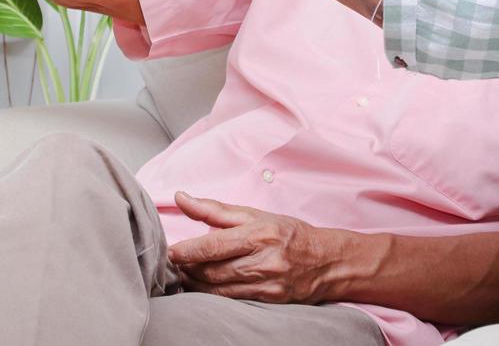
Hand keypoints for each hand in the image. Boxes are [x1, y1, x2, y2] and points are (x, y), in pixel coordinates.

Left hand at [166, 192, 339, 304]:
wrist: (327, 262)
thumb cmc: (288, 234)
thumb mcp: (255, 214)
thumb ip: (215, 209)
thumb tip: (181, 197)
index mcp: (260, 234)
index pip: (216, 245)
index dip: (189, 251)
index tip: (172, 252)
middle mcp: (265, 261)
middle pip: (214, 271)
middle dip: (189, 269)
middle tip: (174, 263)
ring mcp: (268, 285)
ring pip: (220, 290)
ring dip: (196, 284)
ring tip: (184, 275)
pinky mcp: (269, 301)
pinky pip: (232, 301)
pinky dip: (212, 296)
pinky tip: (202, 288)